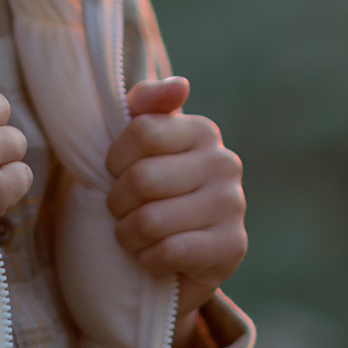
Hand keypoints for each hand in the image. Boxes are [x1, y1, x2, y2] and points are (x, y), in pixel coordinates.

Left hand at [105, 76, 245, 347]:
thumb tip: (179, 86)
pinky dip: (149, 259)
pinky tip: (156, 257)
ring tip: (138, 236)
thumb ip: (145, 105)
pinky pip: (169, 251)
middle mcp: (225, 163)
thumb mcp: (137, 146)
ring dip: (129, 235)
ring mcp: (233, 206)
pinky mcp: (232, 247)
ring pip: (150, 220)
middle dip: (118, 203)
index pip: (140, 131)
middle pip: (142, 178)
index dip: (114, 160)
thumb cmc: (148, 194)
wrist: (174, 261)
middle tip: (125, 212)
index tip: (116, 173)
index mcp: (202, 131)